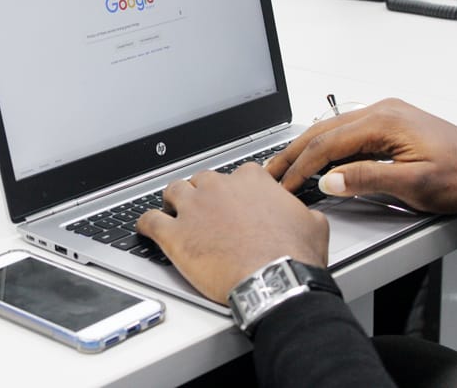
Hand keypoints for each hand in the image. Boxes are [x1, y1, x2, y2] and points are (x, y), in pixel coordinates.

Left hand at [136, 166, 327, 304]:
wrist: (275, 282)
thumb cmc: (293, 256)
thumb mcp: (312, 224)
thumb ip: (300, 211)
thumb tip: (304, 215)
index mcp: (251, 180)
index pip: (237, 174)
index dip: (235, 189)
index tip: (235, 200)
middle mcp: (218, 187)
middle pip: (201, 180)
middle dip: (202, 193)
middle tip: (205, 211)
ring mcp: (193, 208)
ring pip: (172, 192)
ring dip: (172, 201)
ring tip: (173, 212)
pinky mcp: (174, 234)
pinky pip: (149, 221)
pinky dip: (144, 224)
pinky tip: (144, 228)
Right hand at [266, 98, 456, 213]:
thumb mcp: (415, 183)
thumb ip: (367, 179)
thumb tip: (328, 179)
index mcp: (384, 121)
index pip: (327, 142)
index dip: (301, 165)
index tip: (284, 184)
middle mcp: (382, 112)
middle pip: (322, 131)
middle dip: (293, 153)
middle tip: (270, 172)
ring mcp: (385, 116)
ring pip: (331, 130)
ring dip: (306, 150)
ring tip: (285, 167)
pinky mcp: (389, 125)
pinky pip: (346, 134)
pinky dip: (325, 148)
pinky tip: (316, 161)